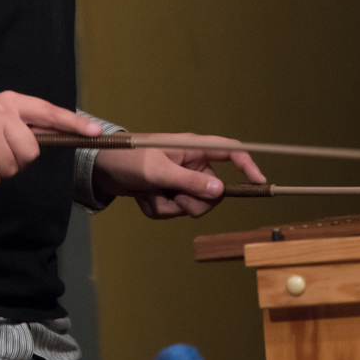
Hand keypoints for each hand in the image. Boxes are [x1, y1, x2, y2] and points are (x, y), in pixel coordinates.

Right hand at [0, 91, 101, 186]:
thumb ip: (24, 125)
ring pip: (13, 167)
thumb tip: (60, 136)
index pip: (48, 112)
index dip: (73, 123)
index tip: (95, 132)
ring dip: (0, 169)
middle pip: (31, 151)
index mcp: (10, 102)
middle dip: (18, 159)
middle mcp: (0, 113)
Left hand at [93, 134, 266, 217]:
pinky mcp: (167, 192)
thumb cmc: (128, 158)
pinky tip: (143, 197)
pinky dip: (158, 209)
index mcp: (193, 148)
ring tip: (150, 195)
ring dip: (169, 207)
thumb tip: (220, 190)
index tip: (258, 183)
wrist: (101, 167)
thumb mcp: (159, 171)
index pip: (230, 151)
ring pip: (191, 205)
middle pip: (211, 192)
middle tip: (172, 198)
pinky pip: (173, 210)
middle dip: (190, 202)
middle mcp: (190, 163)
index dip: (247, 164)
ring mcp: (179, 179)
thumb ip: (189, 182)